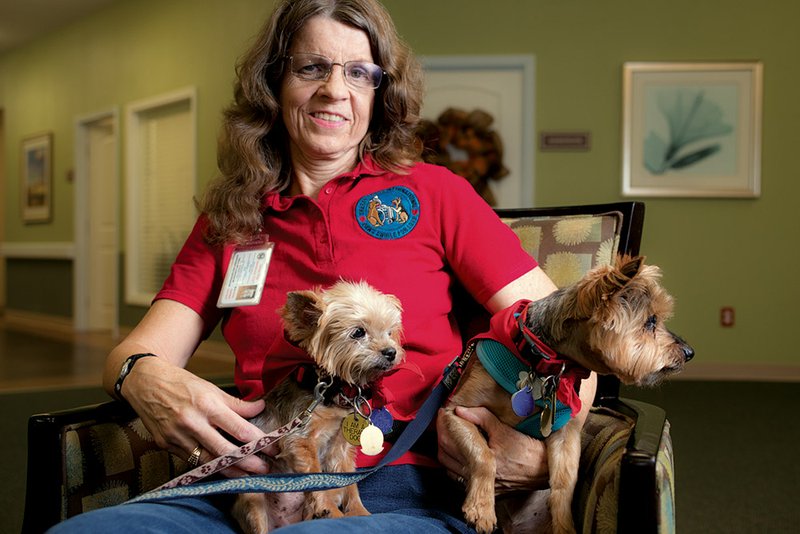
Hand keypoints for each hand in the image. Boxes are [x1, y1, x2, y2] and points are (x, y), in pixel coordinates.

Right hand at [123, 357, 271, 476]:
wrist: (146, 383)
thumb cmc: (181, 383)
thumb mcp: (211, 388)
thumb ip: (237, 403)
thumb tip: (260, 408)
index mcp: (207, 404)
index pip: (239, 429)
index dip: (259, 441)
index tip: (273, 448)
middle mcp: (192, 422)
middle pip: (225, 451)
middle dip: (248, 463)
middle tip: (265, 469)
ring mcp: (177, 437)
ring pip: (208, 462)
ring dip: (231, 471)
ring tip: (248, 475)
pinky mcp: (166, 446)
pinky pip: (192, 462)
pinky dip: (209, 467)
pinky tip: (223, 470)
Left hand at [437, 406, 548, 493]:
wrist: (543, 469)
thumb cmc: (527, 450)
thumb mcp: (504, 429)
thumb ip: (482, 418)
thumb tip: (460, 410)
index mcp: (483, 462)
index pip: (452, 445)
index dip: (444, 429)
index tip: (443, 417)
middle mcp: (480, 478)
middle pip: (447, 459)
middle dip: (442, 441)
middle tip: (442, 426)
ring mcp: (482, 486)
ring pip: (451, 472)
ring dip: (447, 456)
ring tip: (448, 440)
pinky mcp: (487, 490)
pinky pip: (463, 481)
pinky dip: (457, 468)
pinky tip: (459, 457)